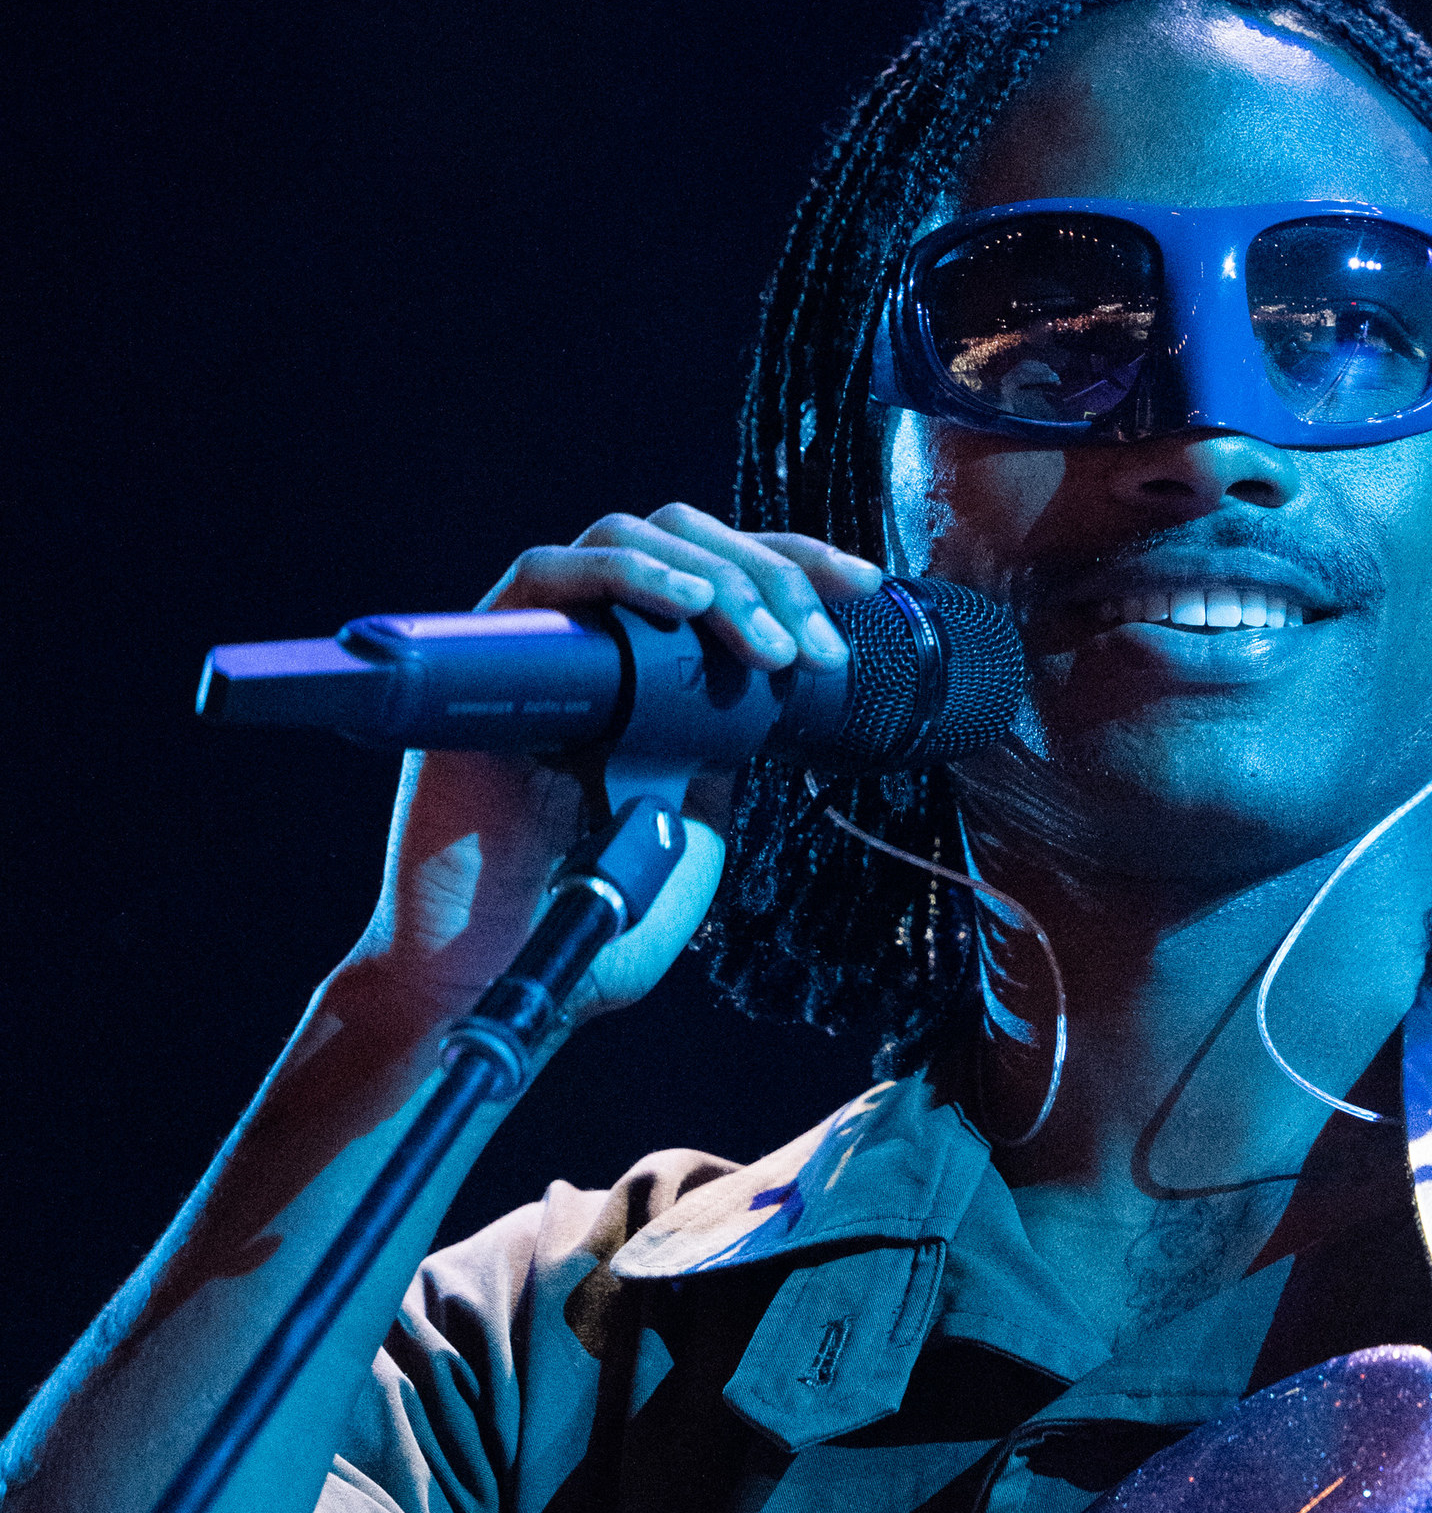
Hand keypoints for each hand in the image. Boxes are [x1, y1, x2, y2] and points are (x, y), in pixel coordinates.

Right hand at [344, 502, 885, 1029]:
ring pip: (628, 537)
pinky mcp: (483, 662)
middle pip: (688, 539)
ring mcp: (541, 648)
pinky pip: (544, 574)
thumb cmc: (598, 918)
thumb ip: (727, 751)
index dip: (799, 566)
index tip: (868, 592)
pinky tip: (688, 605)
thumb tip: (783, 687)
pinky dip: (626, 574)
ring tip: (769, 649)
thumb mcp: (697, 825)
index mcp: (655, 678)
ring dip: (718, 577)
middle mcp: (598, 645)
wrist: (507, 975)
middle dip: (772, 577)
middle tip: (816, 652)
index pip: (728, 574)